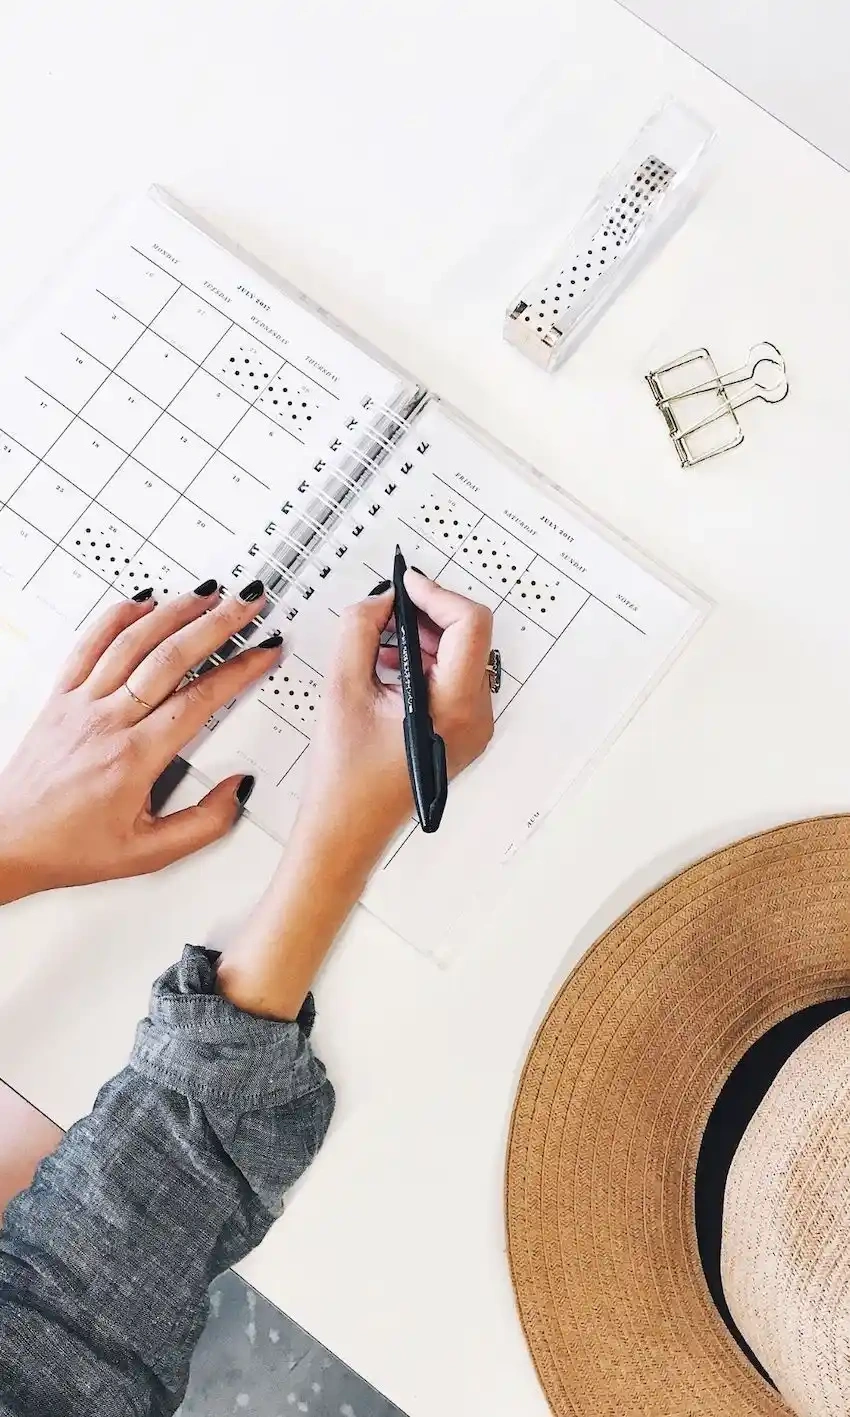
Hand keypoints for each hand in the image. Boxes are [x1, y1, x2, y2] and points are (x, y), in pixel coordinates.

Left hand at [0, 580, 281, 902]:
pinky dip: (117, 617)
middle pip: (170, 657)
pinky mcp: (59, 698)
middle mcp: (106, 722)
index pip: (199, 699)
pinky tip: (142, 603)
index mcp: (133, 759)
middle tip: (246, 604)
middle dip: (217, 624)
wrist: (7, 843)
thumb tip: (238, 789)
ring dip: (175, 612)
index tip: (263, 652)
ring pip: (132, 642)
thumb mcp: (148, 854)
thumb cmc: (69, 847)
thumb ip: (204, 824)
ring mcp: (80, 704)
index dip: (239, 670)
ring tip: (207, 594)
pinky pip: (88, 644)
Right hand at [216, 572, 493, 1018]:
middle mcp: (475, 718)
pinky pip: (451, 679)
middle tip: (385, 609)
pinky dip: (422, 662)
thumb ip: (360, 631)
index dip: (435, 594)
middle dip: (426, 615)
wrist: (344, 833)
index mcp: (455, 708)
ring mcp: (471, 727)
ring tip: (378, 644)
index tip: (404, 586)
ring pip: (460, 656)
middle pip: (469, 637)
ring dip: (421, 638)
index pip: (470, 624)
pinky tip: (386, 669)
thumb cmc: (344, 781)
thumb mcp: (342, 690)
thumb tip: (380, 600)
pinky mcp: (459, 732)